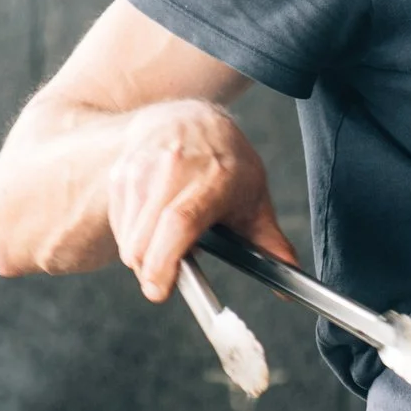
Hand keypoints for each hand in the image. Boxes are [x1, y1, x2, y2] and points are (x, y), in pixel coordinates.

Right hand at [106, 100, 296, 302]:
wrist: (189, 119)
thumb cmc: (226, 162)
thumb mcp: (254, 198)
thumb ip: (271, 244)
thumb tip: (291, 282)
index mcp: (215, 178)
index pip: (180, 222)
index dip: (165, 261)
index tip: (160, 291)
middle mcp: (176, 168)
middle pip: (146, 238)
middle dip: (151, 272)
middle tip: (166, 279)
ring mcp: (144, 168)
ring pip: (129, 237)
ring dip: (142, 256)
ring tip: (167, 241)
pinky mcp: (122, 173)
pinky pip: (119, 225)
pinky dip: (132, 238)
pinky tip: (152, 224)